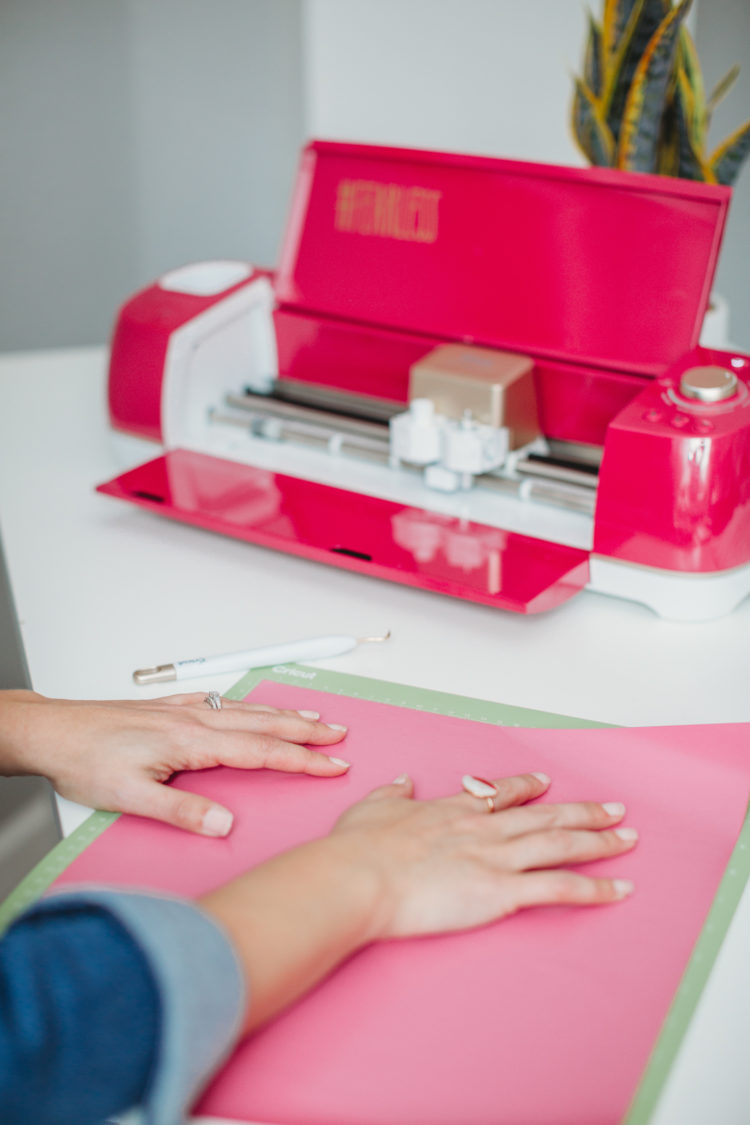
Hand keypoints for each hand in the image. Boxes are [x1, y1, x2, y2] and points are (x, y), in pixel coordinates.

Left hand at [0, 690, 348, 835]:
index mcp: (191, 742)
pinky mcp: (167, 710)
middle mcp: (192, 721)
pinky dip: (245, 706)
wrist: (51, 731)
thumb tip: (224, 825)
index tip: (333, 765)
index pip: (260, 751)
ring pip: (244, 711)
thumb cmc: (84, 760)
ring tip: (312, 719)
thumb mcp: (131, 796)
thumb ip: (182, 810)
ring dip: (282, 715)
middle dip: (305, 731)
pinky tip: (248, 706)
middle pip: (262, 724)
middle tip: (339, 736)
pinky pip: (219, 704)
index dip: (301, 760)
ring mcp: (181, 712)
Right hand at [331, 772, 636, 937]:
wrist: (360, 876)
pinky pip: (559, 888)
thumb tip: (401, 782)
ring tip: (628, 838)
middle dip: (583, 811)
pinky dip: (595, 888)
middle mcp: (483, 828)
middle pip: (545, 816)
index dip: (527, 788)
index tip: (546, 783)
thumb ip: (392, 796)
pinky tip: (619, 889)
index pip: (500, 794)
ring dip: (600, 841)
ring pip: (561, 845)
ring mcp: (496, 857)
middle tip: (613, 808)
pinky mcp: (501, 890)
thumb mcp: (371, 809)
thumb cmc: (358, 849)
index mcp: (453, 810)